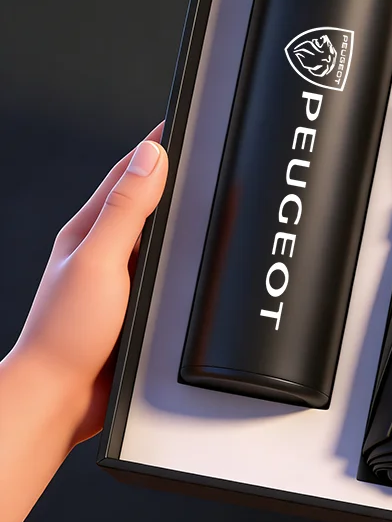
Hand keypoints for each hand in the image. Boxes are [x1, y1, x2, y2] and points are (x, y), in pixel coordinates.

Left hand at [8, 123, 167, 445]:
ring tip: (201, 196)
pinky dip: (179, 253)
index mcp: (89, 230)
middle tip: (199, 154)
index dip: (154, 146)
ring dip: (176, 214)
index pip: (126, 173)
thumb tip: (150, 157)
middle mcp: (102, 249)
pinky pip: (161, 266)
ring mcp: (117, 276)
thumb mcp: (99, 260)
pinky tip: (192, 258)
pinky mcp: (132, 303)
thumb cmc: (67, 334)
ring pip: (155, 234)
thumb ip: (127, 209)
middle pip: (143, 199)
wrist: (59, 397)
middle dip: (171, 173)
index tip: (179, 124)